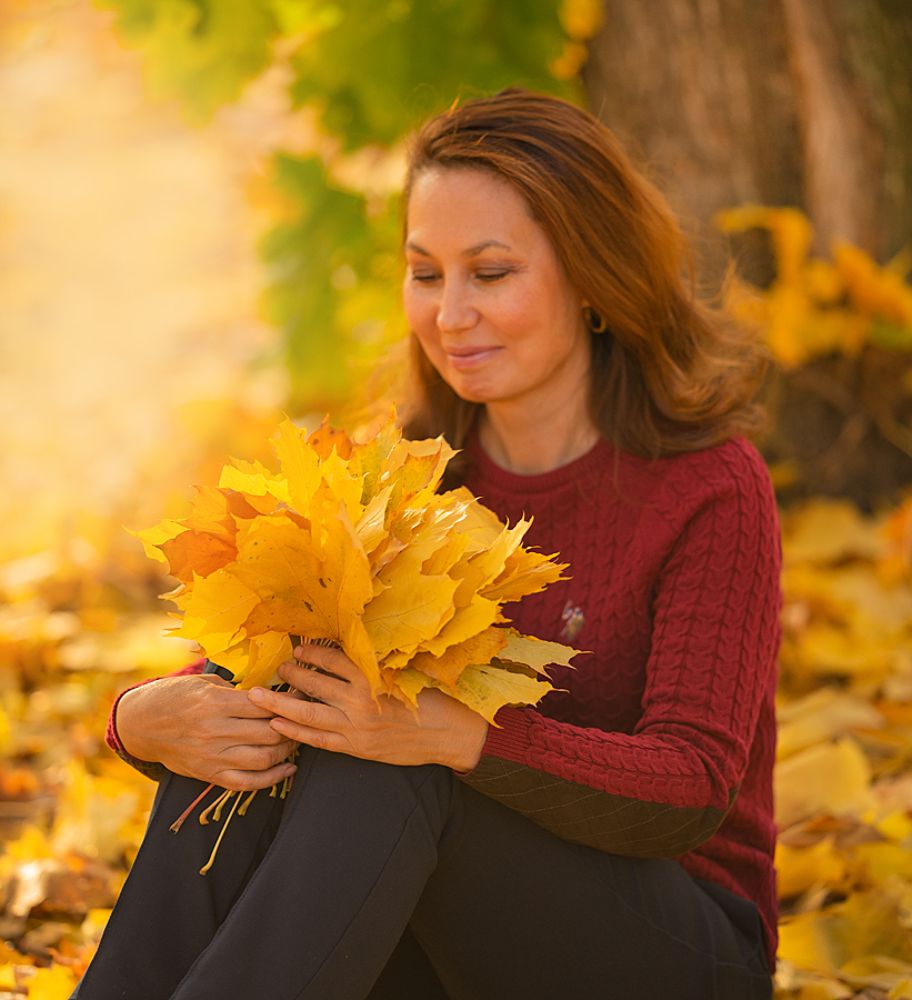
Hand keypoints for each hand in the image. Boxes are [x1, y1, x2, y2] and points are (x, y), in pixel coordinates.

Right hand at [116, 674, 297, 790]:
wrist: (141, 724)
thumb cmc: (175, 696)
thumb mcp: (204, 682)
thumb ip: (236, 690)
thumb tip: (271, 694)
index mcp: (215, 702)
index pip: (264, 704)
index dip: (288, 701)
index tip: (301, 696)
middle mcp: (214, 730)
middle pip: (269, 732)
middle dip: (292, 726)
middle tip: (304, 719)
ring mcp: (212, 756)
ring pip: (263, 758)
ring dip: (287, 751)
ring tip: (297, 740)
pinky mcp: (208, 774)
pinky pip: (246, 782)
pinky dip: (272, 779)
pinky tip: (288, 769)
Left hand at [248, 643, 487, 772]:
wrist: (450, 734)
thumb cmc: (433, 698)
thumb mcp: (407, 671)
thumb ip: (379, 661)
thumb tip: (355, 645)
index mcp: (374, 677)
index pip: (335, 661)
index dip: (314, 653)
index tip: (299, 647)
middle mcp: (361, 700)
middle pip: (317, 685)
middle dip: (292, 675)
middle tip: (276, 667)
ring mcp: (356, 726)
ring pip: (310, 713)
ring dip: (282, 703)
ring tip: (261, 695)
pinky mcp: (357, 747)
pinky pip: (319, 740)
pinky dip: (297, 732)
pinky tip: (278, 725)